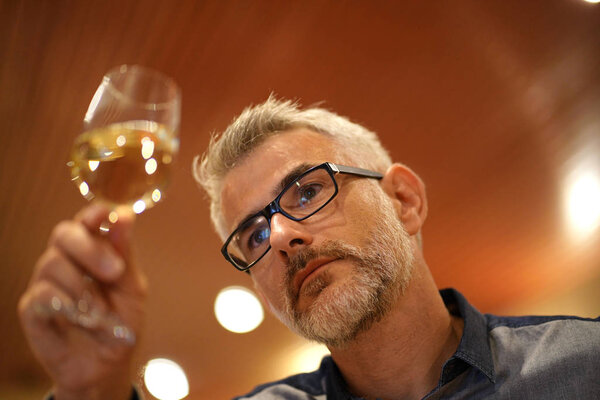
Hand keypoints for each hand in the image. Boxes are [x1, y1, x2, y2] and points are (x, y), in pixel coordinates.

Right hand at [18, 204, 147, 399]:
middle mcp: (67, 260)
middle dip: (90, 248)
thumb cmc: (121, 320)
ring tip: (102, 312)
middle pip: (63, 233)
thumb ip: (125, 253)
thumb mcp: (132, 288)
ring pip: (53, 263)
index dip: (94, 212)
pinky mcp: (33, 308)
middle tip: (115, 271)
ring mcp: (47, 282)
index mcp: (93, 249)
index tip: (108, 212)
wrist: (108, 363)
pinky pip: (42, 294)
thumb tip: (124, 215)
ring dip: (84, 288)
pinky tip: (82, 318)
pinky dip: (67, 305)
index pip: (86, 220)